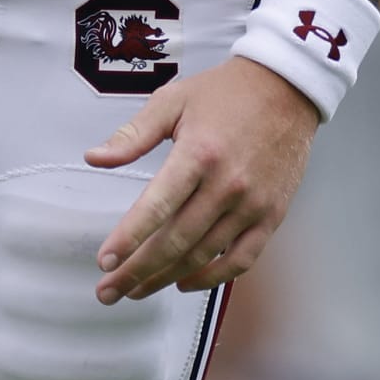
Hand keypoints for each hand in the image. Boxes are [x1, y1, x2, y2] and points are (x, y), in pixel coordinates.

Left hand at [86, 56, 317, 301]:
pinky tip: (184, 283)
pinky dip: (211, 279)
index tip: (105, 261)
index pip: (157, 206)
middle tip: (109, 290)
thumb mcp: (173, 100)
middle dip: (137, 271)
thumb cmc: (226, 93)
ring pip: (203, 256)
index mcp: (199, 153)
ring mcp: (251, 204)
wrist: (285, 89)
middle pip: (176, 241)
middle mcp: (226, 184)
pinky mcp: (270, 216)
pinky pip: (240, 260)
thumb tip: (94, 157)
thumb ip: (133, 134)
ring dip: (166, 278)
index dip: (128, 238)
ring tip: (136, 290)